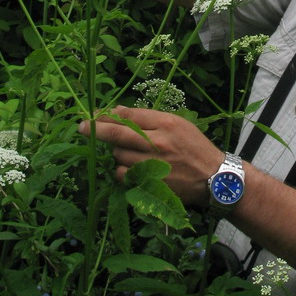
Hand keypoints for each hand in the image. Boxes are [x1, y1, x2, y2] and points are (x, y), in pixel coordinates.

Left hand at [80, 106, 223, 206]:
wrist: (214, 177)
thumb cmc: (195, 148)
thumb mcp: (178, 124)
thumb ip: (149, 118)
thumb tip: (118, 112)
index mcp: (166, 124)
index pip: (128, 116)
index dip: (107, 114)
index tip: (94, 114)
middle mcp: (158, 143)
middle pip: (117, 134)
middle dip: (95, 130)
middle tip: (81, 127)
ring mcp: (153, 165)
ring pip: (118, 156)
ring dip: (117, 154)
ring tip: (130, 154)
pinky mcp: (151, 183)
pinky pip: (123, 175)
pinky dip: (122, 171)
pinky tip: (131, 169)